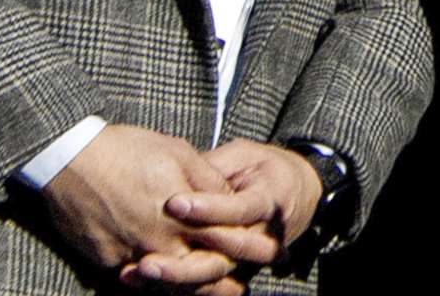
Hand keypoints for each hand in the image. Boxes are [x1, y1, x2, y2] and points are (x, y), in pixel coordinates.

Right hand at [35, 125, 237, 291]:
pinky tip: (165, 283)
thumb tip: (232, 198)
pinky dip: (153, 285)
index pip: (222, 239)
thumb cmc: (128, 150)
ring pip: (166, 284)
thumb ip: (209, 181)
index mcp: (182, 214)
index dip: (243, 246)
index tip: (258, 251)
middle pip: (197, 270)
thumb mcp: (180, 153)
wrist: (70, 159)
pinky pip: (136, 282)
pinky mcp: (106, 261)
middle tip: (238, 287)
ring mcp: (130, 255)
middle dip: (219, 278)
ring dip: (189, 288)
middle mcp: (158, 241)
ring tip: (211, 292)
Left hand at [138, 140, 324, 282]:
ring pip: (212, 276)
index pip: (238, 211)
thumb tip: (177, 173)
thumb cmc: (268, 168)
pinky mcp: (234, 269)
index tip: (173, 203)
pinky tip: (141, 279)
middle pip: (224, 259)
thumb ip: (216, 168)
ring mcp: (249, 259)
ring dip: (174, 279)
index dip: (207, 209)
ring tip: (138, 272)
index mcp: (270, 201)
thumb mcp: (247, 156)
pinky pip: (206, 284)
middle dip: (185, 265)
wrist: (301, 194)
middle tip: (147, 261)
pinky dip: (174, 285)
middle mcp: (262, 237)